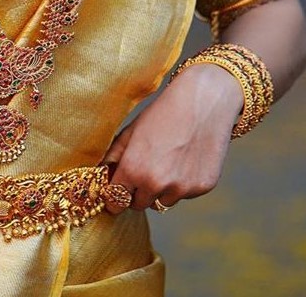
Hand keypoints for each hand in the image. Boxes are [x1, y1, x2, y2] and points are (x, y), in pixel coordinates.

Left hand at [101, 62, 242, 212]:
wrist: (203, 101)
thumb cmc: (163, 112)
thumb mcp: (131, 130)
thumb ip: (114, 156)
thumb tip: (102, 175)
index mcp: (134, 169)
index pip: (115, 201)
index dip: (112, 196)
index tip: (114, 191)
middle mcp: (157, 184)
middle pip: (138, 205)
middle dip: (135, 193)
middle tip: (141, 170)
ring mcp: (182, 188)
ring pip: (162, 201)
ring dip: (160, 189)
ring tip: (166, 160)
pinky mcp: (202, 188)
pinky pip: (184, 194)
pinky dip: (181, 183)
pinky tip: (185, 158)